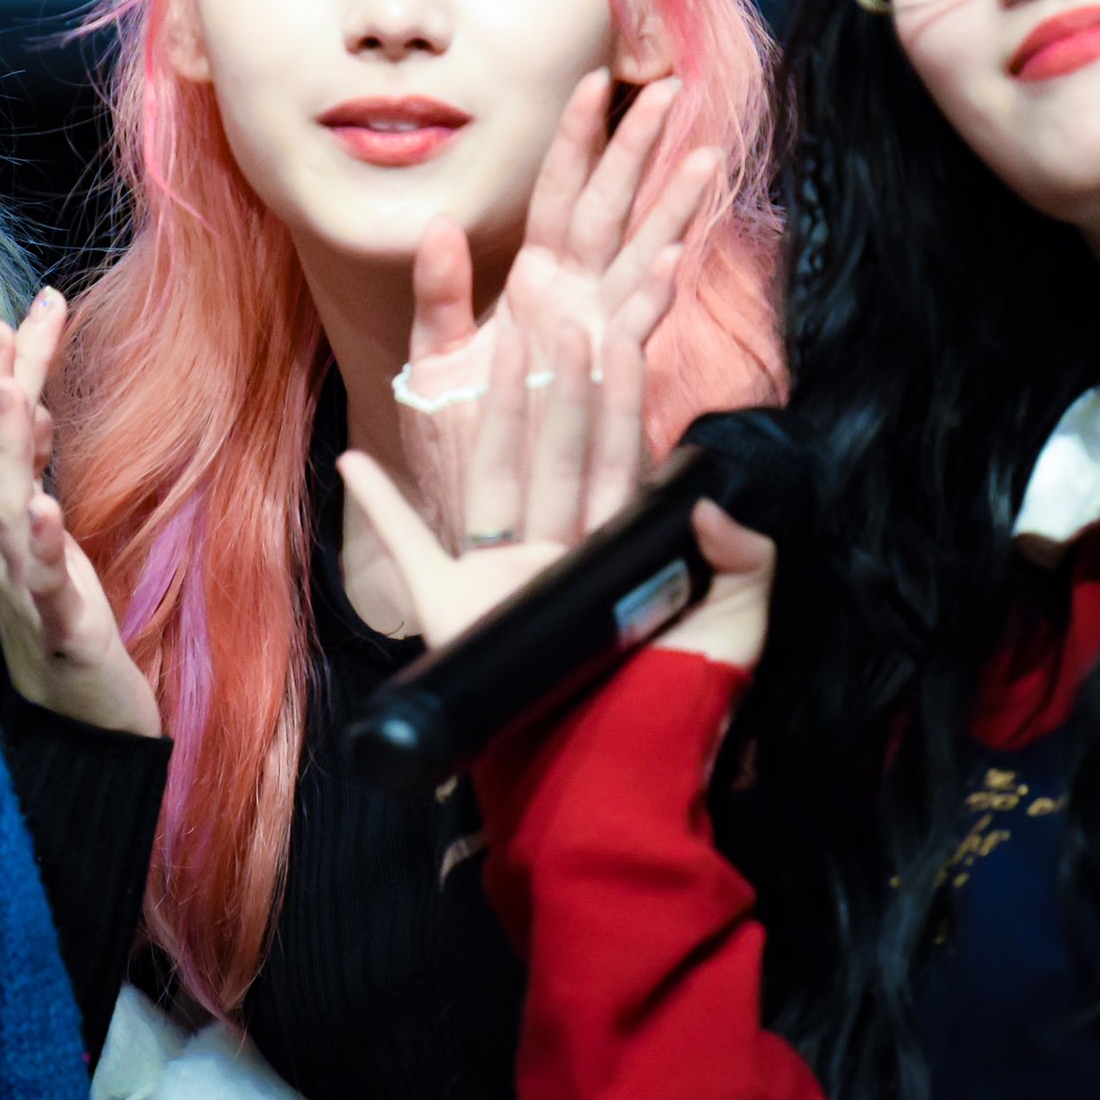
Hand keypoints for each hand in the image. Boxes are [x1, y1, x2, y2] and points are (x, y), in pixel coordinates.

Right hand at [0, 290, 160, 737]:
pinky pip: (43, 586)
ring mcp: (24, 592)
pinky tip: (45, 509)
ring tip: (17, 395)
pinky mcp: (60, 634)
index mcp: (3, 524)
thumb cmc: (66, 623)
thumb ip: (37, 466)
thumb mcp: (51, 532)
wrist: (85, 730)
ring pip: (1, 513)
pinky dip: (38, 545)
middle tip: (1, 326)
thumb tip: (29, 395)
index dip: (12, 369)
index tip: (36, 303)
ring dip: (7, 452)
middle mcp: (1, 551)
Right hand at [343, 331, 775, 672]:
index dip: (621, 400)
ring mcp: (503, 577)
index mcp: (617, 553)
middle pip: (558, 453)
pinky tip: (355, 459)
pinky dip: (379, 504)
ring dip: (493, 411)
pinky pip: (408, 549)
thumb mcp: (736, 626)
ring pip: (497, 475)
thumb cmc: (677, 706)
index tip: (621, 336)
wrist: (613, 783)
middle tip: (565, 316)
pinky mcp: (456, 610)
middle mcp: (559, 554)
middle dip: (564, 385)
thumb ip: (744, 554)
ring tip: (498, 345)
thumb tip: (704, 493)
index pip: (620, 459)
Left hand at [395, 71, 718, 551]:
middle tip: (670, 91)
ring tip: (701, 160)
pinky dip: (650, 296)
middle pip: (609, 212)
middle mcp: (574, 304)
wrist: (479, 519)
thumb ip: (438, 295)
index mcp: (536, 286)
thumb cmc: (459, 441)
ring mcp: (596, 340)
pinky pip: (632, 333)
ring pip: (639, 259)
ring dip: (669, 212)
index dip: (575, 140)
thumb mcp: (435, 362)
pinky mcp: (607, 385)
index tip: (593, 81)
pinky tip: (670, 259)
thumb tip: (438, 225)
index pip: (557, 196)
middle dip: (639, 151)